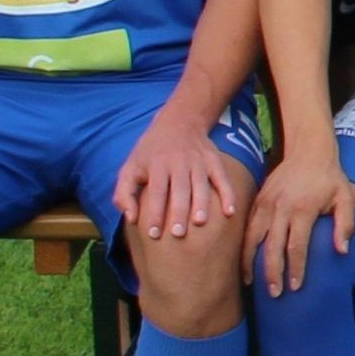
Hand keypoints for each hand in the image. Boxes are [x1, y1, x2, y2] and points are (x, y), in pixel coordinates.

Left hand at [113, 101, 244, 245]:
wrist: (179, 121)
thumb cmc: (150, 152)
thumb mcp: (130, 167)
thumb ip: (124, 194)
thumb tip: (131, 218)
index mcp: (157, 165)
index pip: (157, 192)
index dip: (155, 213)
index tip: (154, 234)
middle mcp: (179, 163)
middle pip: (180, 190)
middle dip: (179, 212)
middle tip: (178, 234)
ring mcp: (199, 162)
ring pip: (201, 185)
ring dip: (201, 204)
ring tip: (200, 223)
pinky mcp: (214, 161)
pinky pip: (222, 179)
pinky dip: (227, 195)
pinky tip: (230, 212)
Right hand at [245, 148, 354, 295]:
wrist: (308, 152)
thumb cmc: (330, 179)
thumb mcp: (346, 197)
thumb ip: (346, 224)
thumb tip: (342, 251)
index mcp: (303, 209)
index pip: (296, 246)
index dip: (296, 268)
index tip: (295, 287)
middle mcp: (280, 208)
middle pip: (272, 247)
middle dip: (272, 273)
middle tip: (274, 295)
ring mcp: (265, 205)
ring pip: (253, 240)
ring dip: (251, 264)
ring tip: (253, 285)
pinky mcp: (257, 202)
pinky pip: (247, 229)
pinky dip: (244, 248)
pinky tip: (245, 264)